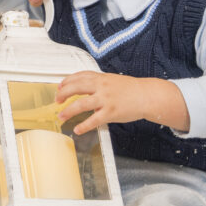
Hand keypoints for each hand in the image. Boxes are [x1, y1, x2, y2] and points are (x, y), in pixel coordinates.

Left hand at [55, 72, 189, 134]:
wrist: (148, 95)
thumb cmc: (131, 89)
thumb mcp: (112, 80)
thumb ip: (98, 83)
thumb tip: (84, 88)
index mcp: (101, 78)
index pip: (79, 76)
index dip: (66, 81)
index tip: (59, 87)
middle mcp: (101, 87)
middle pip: (76, 87)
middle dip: (63, 94)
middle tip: (57, 101)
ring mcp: (106, 100)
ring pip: (81, 104)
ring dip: (68, 111)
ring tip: (61, 117)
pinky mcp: (111, 112)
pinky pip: (94, 120)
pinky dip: (84, 126)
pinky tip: (77, 129)